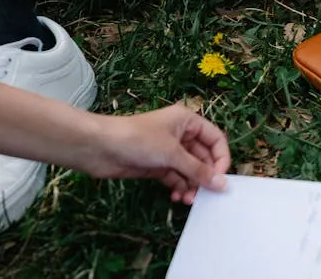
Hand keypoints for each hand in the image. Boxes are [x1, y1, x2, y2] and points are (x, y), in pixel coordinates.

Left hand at [80, 105, 231, 204]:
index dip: (221, 158)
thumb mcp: (172, 153)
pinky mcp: (156, 165)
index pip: (215, 139)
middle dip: (205, 176)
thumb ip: (198, 170)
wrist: (98, 147)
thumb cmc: (137, 139)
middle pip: (203, 157)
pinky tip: (177, 197)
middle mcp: (180, 134)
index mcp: (187, 121)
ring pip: (189, 170)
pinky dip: (179, 187)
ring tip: (189, 199)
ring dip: (192, 185)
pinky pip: (175, 177)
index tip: (220, 178)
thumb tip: (222, 184)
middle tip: (205, 195)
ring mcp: (167, 151)